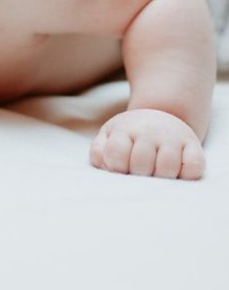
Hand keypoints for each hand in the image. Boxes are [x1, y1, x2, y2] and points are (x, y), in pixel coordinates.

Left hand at [89, 109, 204, 178]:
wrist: (160, 116)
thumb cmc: (130, 136)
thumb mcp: (110, 136)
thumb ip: (100, 150)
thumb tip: (104, 166)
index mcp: (125, 129)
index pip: (116, 154)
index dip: (117, 167)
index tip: (121, 168)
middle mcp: (149, 131)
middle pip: (141, 164)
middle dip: (139, 174)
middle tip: (140, 172)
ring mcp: (172, 138)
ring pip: (167, 167)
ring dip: (161, 177)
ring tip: (157, 173)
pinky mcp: (194, 147)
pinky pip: (194, 167)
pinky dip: (187, 175)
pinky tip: (178, 172)